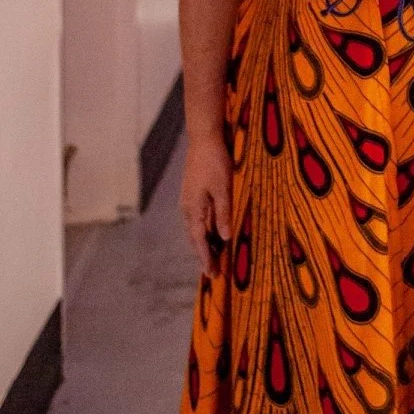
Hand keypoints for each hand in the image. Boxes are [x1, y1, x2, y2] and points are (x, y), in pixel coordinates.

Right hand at [181, 130, 233, 275]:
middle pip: (196, 239)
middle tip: (214, 274)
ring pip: (198, 230)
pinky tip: (215, 235)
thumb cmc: (215, 162)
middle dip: (205, 256)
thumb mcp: (223, 188)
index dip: (206, 258)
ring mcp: (190, 202)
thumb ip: (223, 213)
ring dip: (206, 245)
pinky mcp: (195, 195)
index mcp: (194, 209)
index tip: (213, 274)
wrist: (204, 139)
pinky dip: (207, 231)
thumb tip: (225, 238)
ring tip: (217, 259)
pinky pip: (200, 219)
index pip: (200, 241)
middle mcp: (188, 209)